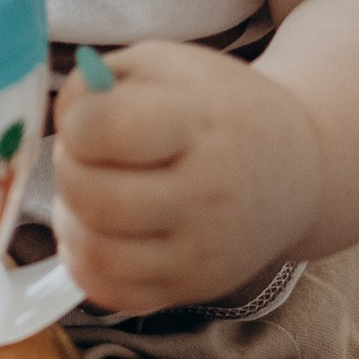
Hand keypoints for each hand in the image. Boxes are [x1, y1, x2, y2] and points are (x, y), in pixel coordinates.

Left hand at [52, 39, 321, 313]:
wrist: (296, 172)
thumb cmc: (218, 108)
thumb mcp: (167, 65)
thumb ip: (100, 81)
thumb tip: (62, 120)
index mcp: (198, 124)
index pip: (111, 131)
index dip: (77, 123)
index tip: (86, 119)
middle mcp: (205, 195)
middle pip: (95, 198)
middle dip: (68, 170)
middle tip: (83, 156)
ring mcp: (201, 252)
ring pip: (96, 253)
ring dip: (70, 220)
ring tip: (86, 194)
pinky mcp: (191, 289)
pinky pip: (111, 293)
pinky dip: (86, 262)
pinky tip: (98, 230)